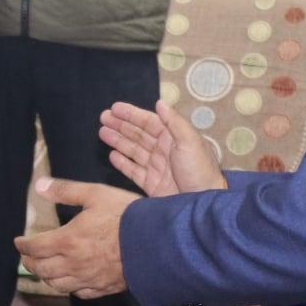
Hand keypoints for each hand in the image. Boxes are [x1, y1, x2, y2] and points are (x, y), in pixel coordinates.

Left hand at [12, 178, 136, 298]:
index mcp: (68, 241)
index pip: (35, 248)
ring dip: (46, 277)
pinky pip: (80, 293)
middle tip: (27, 256)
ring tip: (44, 270)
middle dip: (30, 262)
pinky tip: (71, 282)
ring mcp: (89, 279)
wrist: (158, 243)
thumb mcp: (95, 194)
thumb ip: (66, 190)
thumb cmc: (126, 215)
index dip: (23, 245)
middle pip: (42, 269)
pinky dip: (69, 288)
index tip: (19, 242)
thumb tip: (39, 186)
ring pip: (58, 285)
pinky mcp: (104, 288)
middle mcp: (74, 264)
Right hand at [100, 99, 226, 197]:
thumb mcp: (190, 141)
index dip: (131, 114)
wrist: (202, 202)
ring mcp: (156, 168)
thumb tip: (160, 103)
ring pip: (133, 151)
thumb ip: (174, 122)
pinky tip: (112, 155)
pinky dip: (122, 163)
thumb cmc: (199, 170)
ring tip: (102, 132)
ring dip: (118, 141)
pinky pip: (133, 171)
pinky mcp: (151, 184)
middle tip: (103, 117)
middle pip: (138, 134)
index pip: (149, 122)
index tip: (114, 108)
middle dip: (120, 125)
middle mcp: (163, 151)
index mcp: (173, 138)